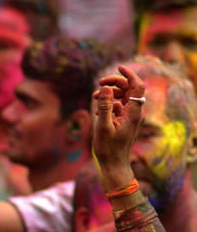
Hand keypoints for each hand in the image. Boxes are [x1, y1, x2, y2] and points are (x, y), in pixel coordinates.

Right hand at [92, 64, 145, 189]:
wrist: (114, 165)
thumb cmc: (108, 149)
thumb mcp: (103, 127)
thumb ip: (105, 106)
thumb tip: (106, 89)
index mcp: (133, 113)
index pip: (137, 86)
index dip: (129, 74)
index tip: (118, 66)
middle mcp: (135, 113)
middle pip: (130, 89)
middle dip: (114, 83)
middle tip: (99, 85)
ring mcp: (131, 117)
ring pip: (123, 97)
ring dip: (110, 94)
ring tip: (94, 97)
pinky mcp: (125, 121)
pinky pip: (119, 106)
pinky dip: (109, 104)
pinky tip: (98, 110)